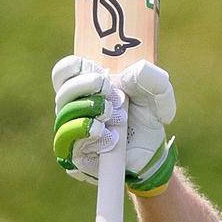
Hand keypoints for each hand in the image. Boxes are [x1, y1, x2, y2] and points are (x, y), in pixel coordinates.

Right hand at [52, 56, 177, 195]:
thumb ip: (150, 78)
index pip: (65, 70)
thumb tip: (131, 72)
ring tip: (115, 115)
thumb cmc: (148, 116)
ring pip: (65, 115)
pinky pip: (71, 141)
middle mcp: (73, 106)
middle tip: (112, 93)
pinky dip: (91, 134)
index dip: (76, 67)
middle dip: (87, 87)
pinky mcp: (76, 153)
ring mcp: (73, 130)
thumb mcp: (157, 94)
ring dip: (89, 110)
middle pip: (63, 91)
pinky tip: (111, 135)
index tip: (101, 73)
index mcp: (86, 86)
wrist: (154, 149)